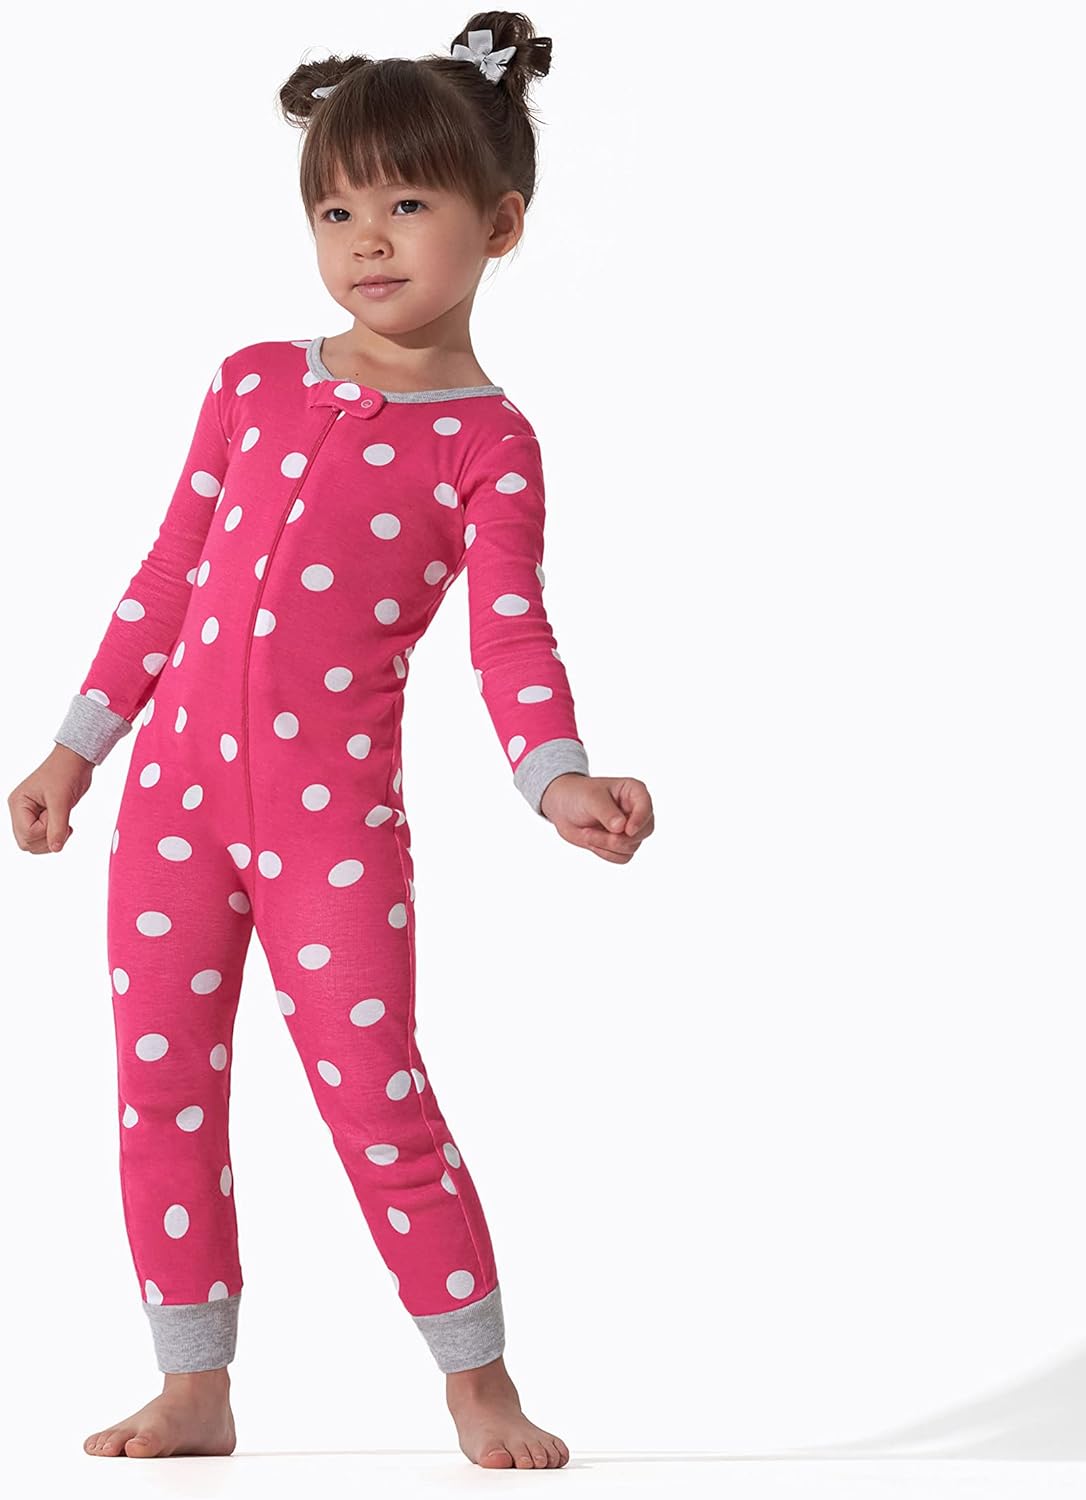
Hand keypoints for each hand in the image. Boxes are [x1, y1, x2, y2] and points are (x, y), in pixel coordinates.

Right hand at [8, 744, 94, 854]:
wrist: (76, 761)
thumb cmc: (65, 772)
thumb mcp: (62, 801)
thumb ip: (58, 827)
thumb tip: (55, 848)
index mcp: (18, 804)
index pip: (26, 834)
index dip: (45, 831)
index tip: (56, 815)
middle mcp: (21, 811)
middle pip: (27, 842)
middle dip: (47, 838)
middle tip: (62, 822)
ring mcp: (31, 815)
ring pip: (35, 843)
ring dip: (52, 838)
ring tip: (63, 821)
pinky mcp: (42, 817)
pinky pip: (44, 836)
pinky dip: (56, 835)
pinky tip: (65, 823)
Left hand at [540, 774, 654, 862]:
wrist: (562, 808)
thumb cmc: (578, 795)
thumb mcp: (590, 799)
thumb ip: (606, 812)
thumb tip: (621, 828)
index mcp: (633, 792)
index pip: (646, 806)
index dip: (640, 819)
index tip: (628, 830)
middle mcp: (636, 811)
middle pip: (644, 831)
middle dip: (619, 838)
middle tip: (591, 834)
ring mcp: (630, 829)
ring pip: (632, 846)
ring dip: (607, 845)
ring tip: (587, 834)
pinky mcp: (621, 843)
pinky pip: (623, 857)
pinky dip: (606, 854)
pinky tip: (592, 842)